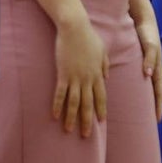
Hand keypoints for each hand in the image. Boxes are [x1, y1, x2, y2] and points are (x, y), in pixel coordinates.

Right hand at [52, 19, 108, 136]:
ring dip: (72, 118)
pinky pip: (60, 93)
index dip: (100, 109)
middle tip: (85, 135)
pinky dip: (57, 105)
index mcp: (98, 73)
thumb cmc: (88, 36)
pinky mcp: (63, 74)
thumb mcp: (102, 50)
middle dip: (87, 120)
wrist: (75, 28)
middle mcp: (88, 78)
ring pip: (75, 102)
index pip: (101, 96)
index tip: (101, 121)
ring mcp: (75, 77)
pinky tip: (54, 116)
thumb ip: (105, 64)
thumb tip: (107, 76)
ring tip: (69, 130)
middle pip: (88, 103)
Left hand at [133, 11, 161, 121]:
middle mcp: (153, 70)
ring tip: (140, 113)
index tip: (157, 120)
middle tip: (149, 123)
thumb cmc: (147, 33)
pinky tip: (132, 95)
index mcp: (157, 68)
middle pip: (154, 93)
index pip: (159, 92)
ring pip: (148, 88)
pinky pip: (141, 80)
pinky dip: (139, 89)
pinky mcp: (141, 63)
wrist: (143, 21)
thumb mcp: (150, 45)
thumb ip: (150, 58)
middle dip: (153, 107)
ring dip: (146, 100)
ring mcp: (148, 67)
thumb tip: (149, 74)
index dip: (159, 105)